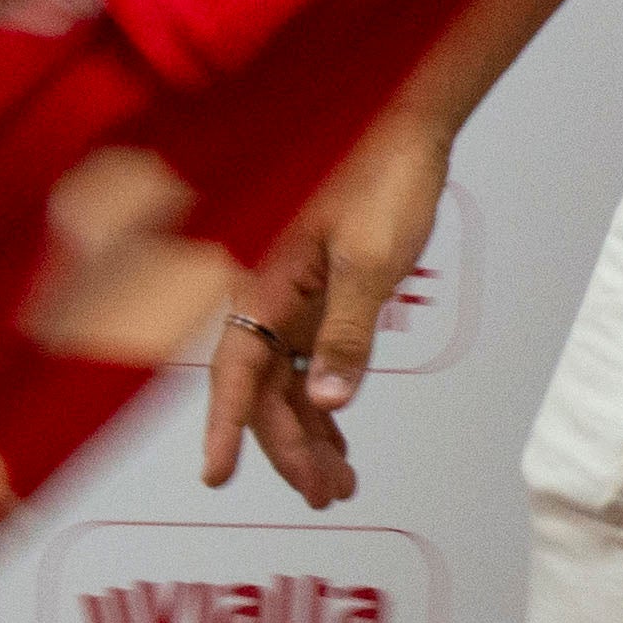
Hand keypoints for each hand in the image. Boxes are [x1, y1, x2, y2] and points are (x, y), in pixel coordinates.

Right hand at [200, 118, 448, 508]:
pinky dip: (322, 401)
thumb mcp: (371, 261)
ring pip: (286, 383)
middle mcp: (267, 296)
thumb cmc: (383, 177)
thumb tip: (327, 402)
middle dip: (289, 448)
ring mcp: (292, 299)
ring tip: (340, 483)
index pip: (234, 373)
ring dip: (309, 433)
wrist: (406, 128)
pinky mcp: (317, 296)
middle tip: (325, 494)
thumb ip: (347, 335)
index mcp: (263, 285)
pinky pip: (307, 361)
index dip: (222, 428)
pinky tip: (338, 437)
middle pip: (262, 390)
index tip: (216, 476)